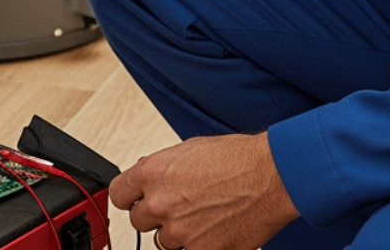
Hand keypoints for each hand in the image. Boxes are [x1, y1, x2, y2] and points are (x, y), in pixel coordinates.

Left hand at [109, 134, 299, 249]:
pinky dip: (198, 245)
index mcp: (153, 173)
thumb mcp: (189, 149)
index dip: (129, 197)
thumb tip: (146, 179)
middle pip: (139, 221)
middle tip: (179, 207)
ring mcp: (180, 231)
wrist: (272, 176)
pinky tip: (213, 229)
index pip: (117, 195)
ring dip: (178, 232)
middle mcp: (161, 203)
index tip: (136, 200)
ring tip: (203, 216)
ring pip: (164, 242)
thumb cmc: (238, 159)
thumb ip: (161, 168)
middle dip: (156, 215)